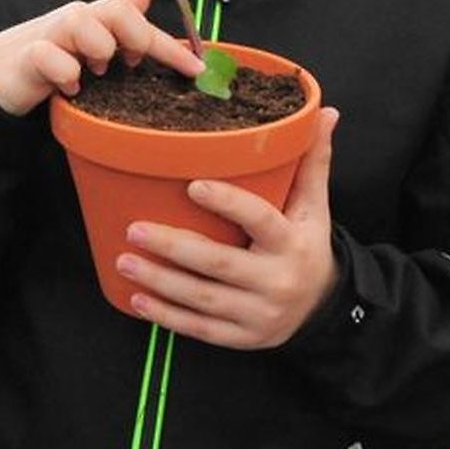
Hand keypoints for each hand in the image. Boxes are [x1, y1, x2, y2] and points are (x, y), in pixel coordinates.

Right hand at [0, 0, 202, 116]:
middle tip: (132, 63)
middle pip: (114, 9)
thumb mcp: (89, 43)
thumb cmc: (50, 56)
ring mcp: (50, 34)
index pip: (138, 20)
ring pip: (82, 22)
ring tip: (96, 71)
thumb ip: (119, 24)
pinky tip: (69, 87)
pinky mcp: (28, 56)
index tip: (197, 69)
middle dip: (135, 37)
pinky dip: (65, 72)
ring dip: (98, 49)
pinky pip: (50, 56)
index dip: (170, 45)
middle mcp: (76, 19)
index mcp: (96, 18)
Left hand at [114, 108, 339, 348]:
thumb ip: (312, 162)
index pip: (261, 220)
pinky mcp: (243, 338)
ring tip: (124, 261)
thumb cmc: (306, 245)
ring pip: (203, 299)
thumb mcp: (314, 207)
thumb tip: (324, 111)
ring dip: (160, 282)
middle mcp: (276, 282)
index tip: (192, 185)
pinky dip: (167, 316)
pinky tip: (138, 300)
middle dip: (174, 248)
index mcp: (292, 243)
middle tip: (135, 229)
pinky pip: (200, 329)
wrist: (325, 308)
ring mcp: (258, 315)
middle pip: (219, 264)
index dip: (228, 203)